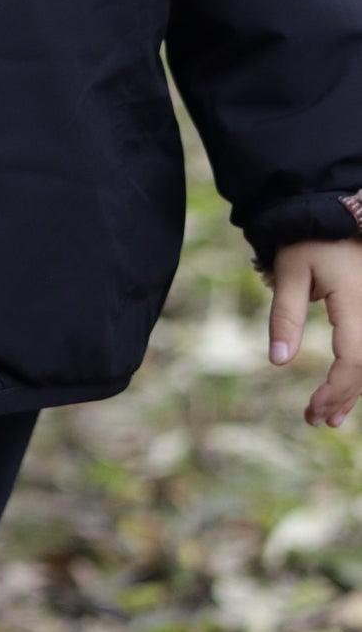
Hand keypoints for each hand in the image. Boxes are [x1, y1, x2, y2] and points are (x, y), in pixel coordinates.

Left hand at [267, 238, 361, 425]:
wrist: (334, 213)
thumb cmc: (308, 240)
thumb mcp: (290, 272)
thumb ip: (285, 316)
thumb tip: (279, 361)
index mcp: (355, 301)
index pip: (352, 359)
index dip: (336, 389)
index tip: (312, 408)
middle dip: (343, 397)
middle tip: (313, 419)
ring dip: (355, 391)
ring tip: (329, 418)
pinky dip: (360, 373)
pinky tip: (347, 394)